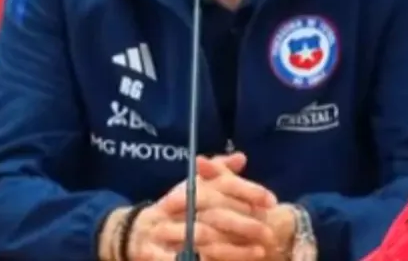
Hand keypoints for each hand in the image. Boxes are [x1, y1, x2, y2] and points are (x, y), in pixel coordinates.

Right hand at [106, 153, 277, 260]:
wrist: (136, 233)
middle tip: (269, 231)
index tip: (271, 200)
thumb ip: (218, 172)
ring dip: (234, 247)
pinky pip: (186, 258)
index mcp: (187, 188)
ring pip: (204, 237)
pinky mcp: (155, 254)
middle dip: (245, 223)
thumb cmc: (174, 210)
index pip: (221, 185)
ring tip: (260, 251)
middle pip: (215, 212)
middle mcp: (175, 206)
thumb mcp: (194, 186)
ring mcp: (164, 231)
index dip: (248, 191)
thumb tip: (240, 157)